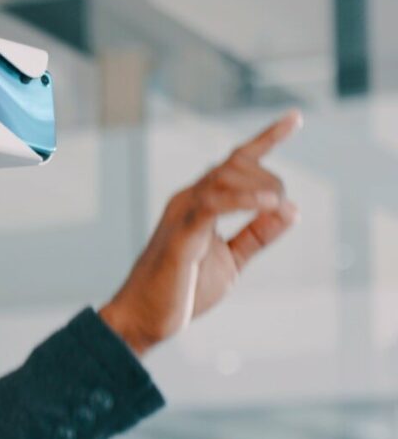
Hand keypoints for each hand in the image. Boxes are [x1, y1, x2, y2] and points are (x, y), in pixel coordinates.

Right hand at [99, 110, 301, 353]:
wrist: (144, 320)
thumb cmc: (180, 291)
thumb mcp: (230, 260)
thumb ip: (256, 236)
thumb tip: (289, 212)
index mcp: (199, 204)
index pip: (235, 161)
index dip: (266, 137)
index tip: (295, 118)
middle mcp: (188, 200)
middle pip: (235, 164)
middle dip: (269, 178)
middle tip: (283, 210)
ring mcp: (182, 214)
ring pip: (225, 176)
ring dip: (260, 187)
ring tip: (278, 206)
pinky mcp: (181, 235)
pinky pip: (214, 204)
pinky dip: (244, 199)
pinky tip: (269, 204)